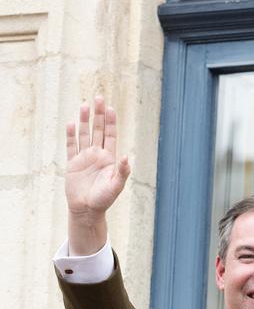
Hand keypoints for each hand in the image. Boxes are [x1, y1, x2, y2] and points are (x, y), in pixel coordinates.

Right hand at [65, 96, 129, 253]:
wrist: (87, 211)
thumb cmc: (104, 200)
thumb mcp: (116, 186)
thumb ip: (122, 171)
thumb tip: (127, 156)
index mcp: (109, 159)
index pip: (110, 136)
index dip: (111, 122)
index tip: (110, 108)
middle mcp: (97, 156)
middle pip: (98, 130)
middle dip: (98, 115)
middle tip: (98, 98)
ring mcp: (84, 158)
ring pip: (84, 134)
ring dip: (84, 120)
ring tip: (84, 105)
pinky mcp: (72, 163)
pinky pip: (71, 146)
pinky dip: (71, 135)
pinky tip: (71, 123)